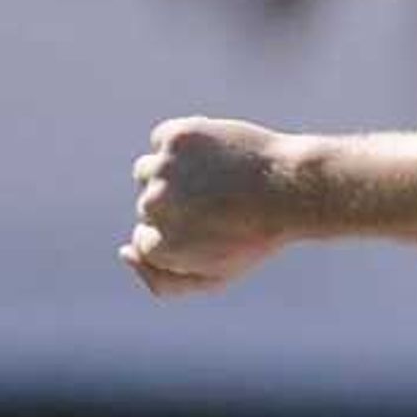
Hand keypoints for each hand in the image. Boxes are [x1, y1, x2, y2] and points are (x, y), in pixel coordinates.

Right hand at [120, 116, 309, 298]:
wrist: (291, 189)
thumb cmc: (255, 237)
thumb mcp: (216, 275)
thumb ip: (164, 280)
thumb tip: (124, 252)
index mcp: (161, 246)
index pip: (145, 241)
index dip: (180, 236)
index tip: (211, 232)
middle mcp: (155, 206)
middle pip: (147, 206)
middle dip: (178, 208)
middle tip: (221, 208)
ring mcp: (163, 168)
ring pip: (147, 171)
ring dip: (174, 176)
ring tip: (215, 183)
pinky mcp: (176, 136)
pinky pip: (162, 141)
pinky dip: (184, 147)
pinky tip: (215, 158)